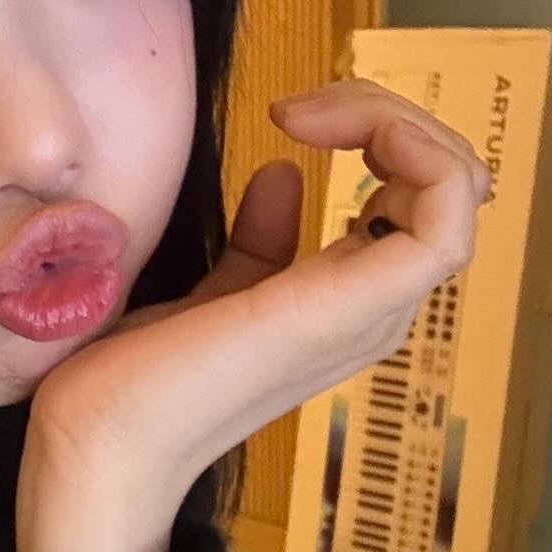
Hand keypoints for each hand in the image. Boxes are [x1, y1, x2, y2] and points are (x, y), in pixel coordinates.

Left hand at [18, 78, 493, 537]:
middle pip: (446, 184)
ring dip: (397, 123)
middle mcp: (374, 311)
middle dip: (388, 113)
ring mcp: (368, 314)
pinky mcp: (348, 311)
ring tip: (312, 113)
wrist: (97, 445)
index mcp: (347, 303)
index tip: (290, 114)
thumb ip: (256, 245)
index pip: (419, 196)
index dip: (373, 129)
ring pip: (454, 192)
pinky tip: (323, 135)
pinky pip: (441, 222)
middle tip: (300, 106)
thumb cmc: (135, 383)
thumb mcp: (210, 291)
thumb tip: (281, 175)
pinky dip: (409, 154)